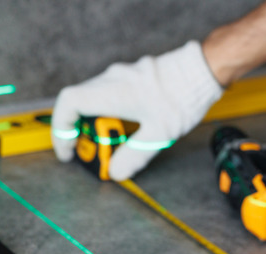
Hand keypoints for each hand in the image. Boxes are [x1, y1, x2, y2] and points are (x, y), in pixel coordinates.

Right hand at [51, 40, 222, 180]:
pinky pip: (107, 95)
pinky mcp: (131, 76)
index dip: (62, 128)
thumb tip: (116, 172)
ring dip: (94, 122)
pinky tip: (125, 125)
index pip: (68, 104)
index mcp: (111, 93)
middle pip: (78, 104)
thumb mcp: (158, 134)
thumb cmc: (182, 97)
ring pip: (92, 99)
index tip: (69, 149)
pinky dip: (106, 113)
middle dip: (80, 131)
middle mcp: (111, 80)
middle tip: (94, 151)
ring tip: (111, 141)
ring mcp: (121, 75)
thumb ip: (134, 155)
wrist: (203, 70)